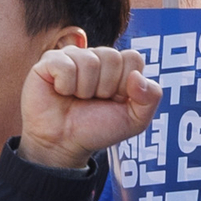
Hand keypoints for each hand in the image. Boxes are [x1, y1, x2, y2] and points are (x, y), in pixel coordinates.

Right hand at [20, 44, 160, 171]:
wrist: (64, 144)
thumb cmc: (96, 129)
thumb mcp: (135, 121)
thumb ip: (151, 98)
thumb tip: (137, 76)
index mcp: (118, 66)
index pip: (133, 58)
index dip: (125, 84)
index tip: (114, 100)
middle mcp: (95, 57)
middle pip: (112, 57)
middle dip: (105, 88)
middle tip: (93, 101)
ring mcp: (72, 56)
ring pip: (90, 61)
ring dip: (85, 89)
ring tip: (77, 99)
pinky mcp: (49, 61)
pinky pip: (65, 65)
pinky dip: (65, 86)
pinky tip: (61, 92)